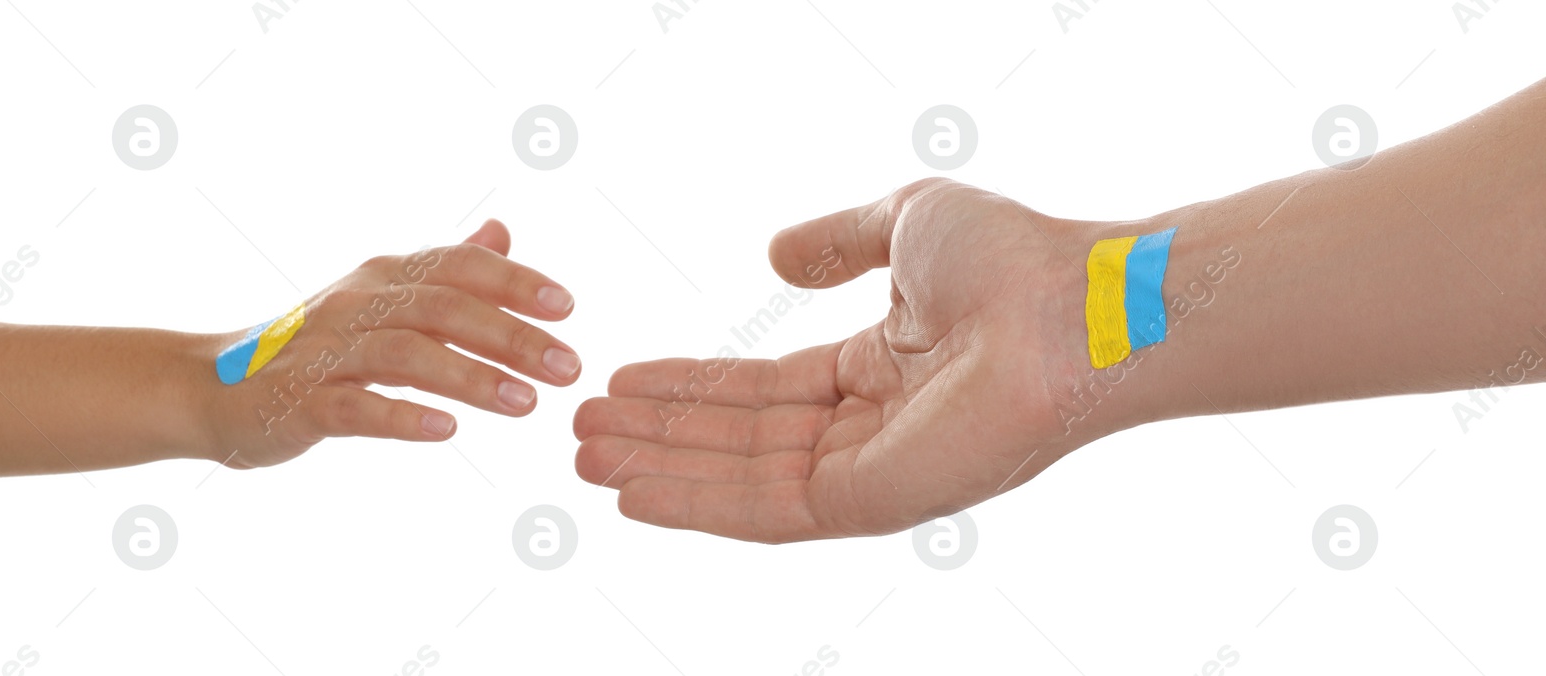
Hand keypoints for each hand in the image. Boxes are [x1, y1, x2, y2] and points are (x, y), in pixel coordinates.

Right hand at [203, 219, 580, 468]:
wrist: (213, 388)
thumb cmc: (318, 347)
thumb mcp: (383, 301)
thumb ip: (446, 271)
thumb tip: (502, 232)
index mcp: (384, 277)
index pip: (459, 266)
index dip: (515, 281)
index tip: (569, 307)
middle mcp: (357, 303)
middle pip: (443, 308)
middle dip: (512, 336)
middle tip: (568, 366)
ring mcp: (325, 352)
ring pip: (405, 354)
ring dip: (471, 376)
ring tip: (526, 404)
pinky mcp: (299, 402)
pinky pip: (354, 406)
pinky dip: (401, 415)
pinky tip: (447, 430)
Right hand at [575, 179, 1115, 542]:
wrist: (1071, 306)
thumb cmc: (1013, 260)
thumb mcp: (904, 223)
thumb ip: (834, 240)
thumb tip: (769, 255)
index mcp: (878, 371)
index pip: (762, 389)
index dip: (688, 388)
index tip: (620, 379)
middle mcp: (869, 431)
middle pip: (739, 441)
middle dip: (658, 435)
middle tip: (580, 429)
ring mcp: (869, 474)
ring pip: (739, 481)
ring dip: (658, 468)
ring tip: (583, 455)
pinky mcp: (870, 504)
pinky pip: (764, 510)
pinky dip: (692, 504)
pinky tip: (631, 493)